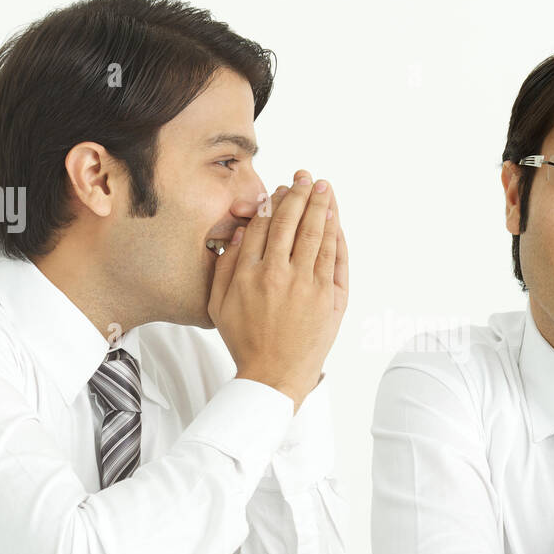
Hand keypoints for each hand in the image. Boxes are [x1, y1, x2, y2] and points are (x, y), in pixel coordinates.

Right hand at [207, 170, 347, 410]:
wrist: (273, 375)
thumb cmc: (245, 341)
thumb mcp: (218, 304)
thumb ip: (225, 266)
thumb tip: (239, 233)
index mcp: (251, 273)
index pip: (265, 225)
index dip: (274, 203)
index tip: (279, 190)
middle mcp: (280, 274)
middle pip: (293, 222)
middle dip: (300, 194)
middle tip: (306, 177)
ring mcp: (309, 285)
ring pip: (317, 234)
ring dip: (322, 207)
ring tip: (324, 188)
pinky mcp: (330, 297)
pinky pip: (335, 257)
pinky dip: (335, 234)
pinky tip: (334, 219)